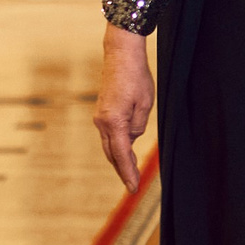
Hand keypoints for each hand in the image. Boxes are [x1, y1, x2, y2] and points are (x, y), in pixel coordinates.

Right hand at [94, 24, 154, 191]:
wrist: (120, 56)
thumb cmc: (136, 77)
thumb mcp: (145, 104)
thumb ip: (138, 126)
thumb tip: (131, 138)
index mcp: (114, 122)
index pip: (121, 155)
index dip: (127, 173)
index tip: (133, 187)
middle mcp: (102, 122)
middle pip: (112, 154)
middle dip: (122, 170)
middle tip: (133, 185)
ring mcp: (100, 117)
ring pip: (109, 145)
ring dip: (119, 159)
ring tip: (131, 173)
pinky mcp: (102, 112)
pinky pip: (109, 135)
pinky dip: (117, 146)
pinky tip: (126, 152)